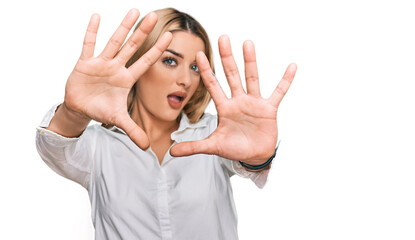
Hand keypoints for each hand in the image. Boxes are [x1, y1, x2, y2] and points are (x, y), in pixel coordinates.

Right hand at [63, 9, 171, 148]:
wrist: (80, 108)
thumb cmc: (101, 109)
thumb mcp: (118, 119)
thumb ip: (133, 130)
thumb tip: (148, 148)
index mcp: (126, 79)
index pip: (145, 62)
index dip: (157, 50)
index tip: (170, 37)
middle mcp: (116, 67)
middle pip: (132, 47)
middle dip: (143, 33)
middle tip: (154, 16)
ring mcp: (101, 63)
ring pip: (114, 42)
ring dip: (123, 27)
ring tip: (134, 10)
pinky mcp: (84, 63)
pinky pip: (89, 45)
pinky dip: (92, 32)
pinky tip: (97, 16)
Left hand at [170, 35, 296, 164]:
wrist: (254, 156)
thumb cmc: (234, 147)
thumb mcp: (213, 146)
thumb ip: (193, 146)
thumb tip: (171, 152)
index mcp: (225, 107)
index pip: (213, 85)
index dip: (206, 71)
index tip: (199, 54)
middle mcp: (239, 101)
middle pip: (231, 75)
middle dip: (227, 57)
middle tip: (223, 38)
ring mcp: (254, 103)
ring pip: (252, 78)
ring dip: (250, 61)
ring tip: (247, 43)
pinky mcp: (269, 109)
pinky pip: (279, 92)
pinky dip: (285, 80)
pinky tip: (291, 66)